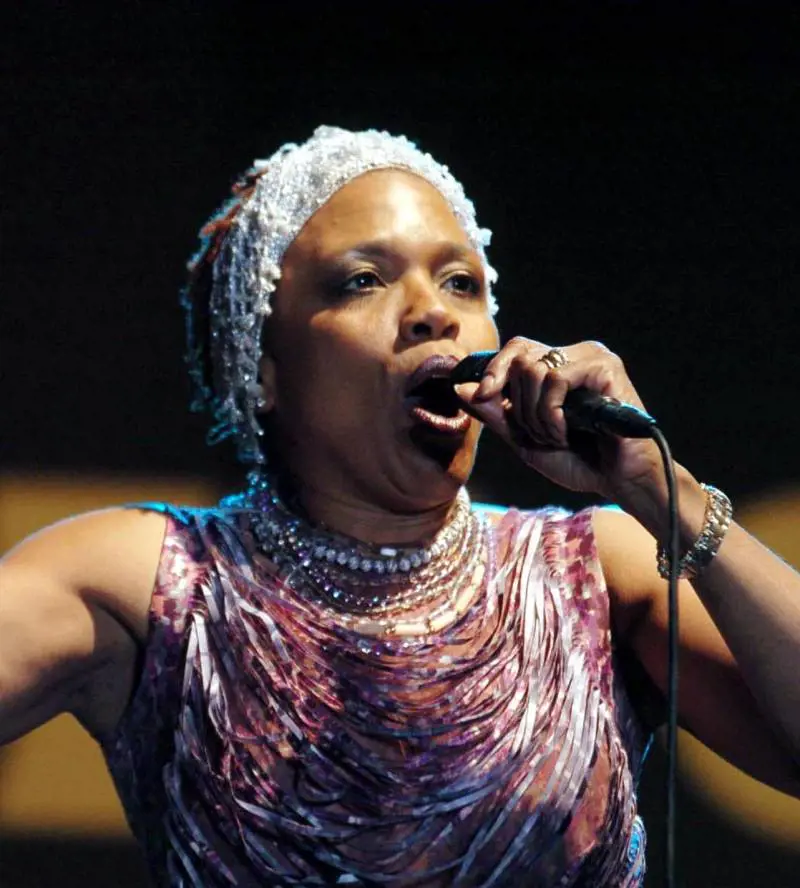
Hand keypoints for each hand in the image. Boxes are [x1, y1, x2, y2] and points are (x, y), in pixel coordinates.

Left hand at [454, 338, 663, 503]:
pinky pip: (557, 379)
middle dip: (518, 405)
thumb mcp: (525, 439)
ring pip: (534, 369)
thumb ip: (495, 414)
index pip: (515, 350)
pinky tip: (567, 432)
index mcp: (556, 367)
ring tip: (557, 437)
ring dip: (536, 414)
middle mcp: (573, 355)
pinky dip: (552, 413)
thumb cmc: (579, 461)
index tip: (480, 396)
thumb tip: (459, 389)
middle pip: (520, 358)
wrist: (618, 481)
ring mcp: (591, 358)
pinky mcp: (605, 367)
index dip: (493, 370)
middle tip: (538, 434)